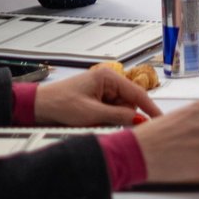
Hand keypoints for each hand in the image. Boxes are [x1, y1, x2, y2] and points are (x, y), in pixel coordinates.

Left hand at [34, 65, 154, 127]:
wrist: (39, 107)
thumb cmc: (60, 103)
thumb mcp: (92, 113)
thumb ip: (118, 117)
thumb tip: (138, 120)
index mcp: (108, 77)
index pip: (137, 93)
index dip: (150, 108)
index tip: (160, 119)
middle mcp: (108, 81)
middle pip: (129, 104)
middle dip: (120, 116)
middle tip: (102, 120)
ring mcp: (102, 90)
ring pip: (120, 110)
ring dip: (110, 118)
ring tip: (91, 119)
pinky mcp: (97, 99)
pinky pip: (110, 112)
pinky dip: (104, 118)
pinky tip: (90, 119)